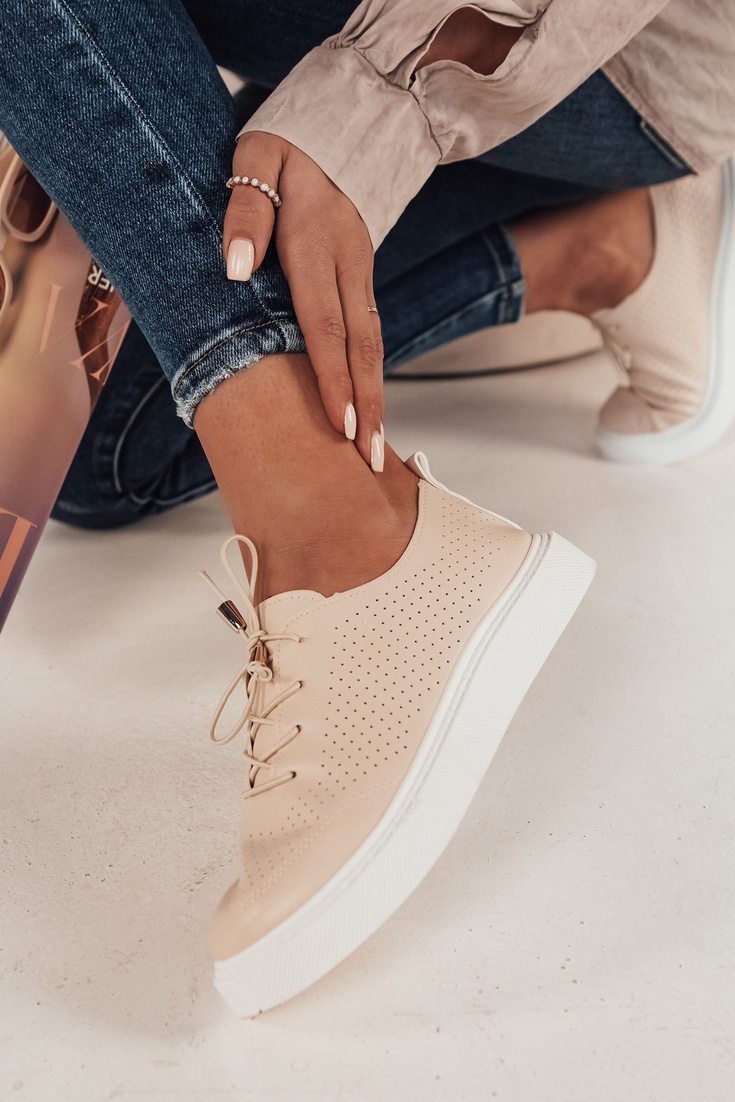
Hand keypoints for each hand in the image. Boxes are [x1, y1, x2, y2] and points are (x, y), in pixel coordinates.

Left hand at [223, 130, 383, 471]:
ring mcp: (361, 273)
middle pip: (362, 346)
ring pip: (372, 344)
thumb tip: (235, 270)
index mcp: (318, 244)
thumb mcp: (256, 158)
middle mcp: (349, 265)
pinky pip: (368, 334)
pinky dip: (370, 375)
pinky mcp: (361, 279)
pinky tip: (367, 408)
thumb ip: (245, 212)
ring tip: (376, 448)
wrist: (344, 123)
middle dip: (369, 406)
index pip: (326, 323)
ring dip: (376, 398)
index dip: (333, 377)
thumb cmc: (286, 145)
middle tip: (372, 459)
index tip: (342, 424)